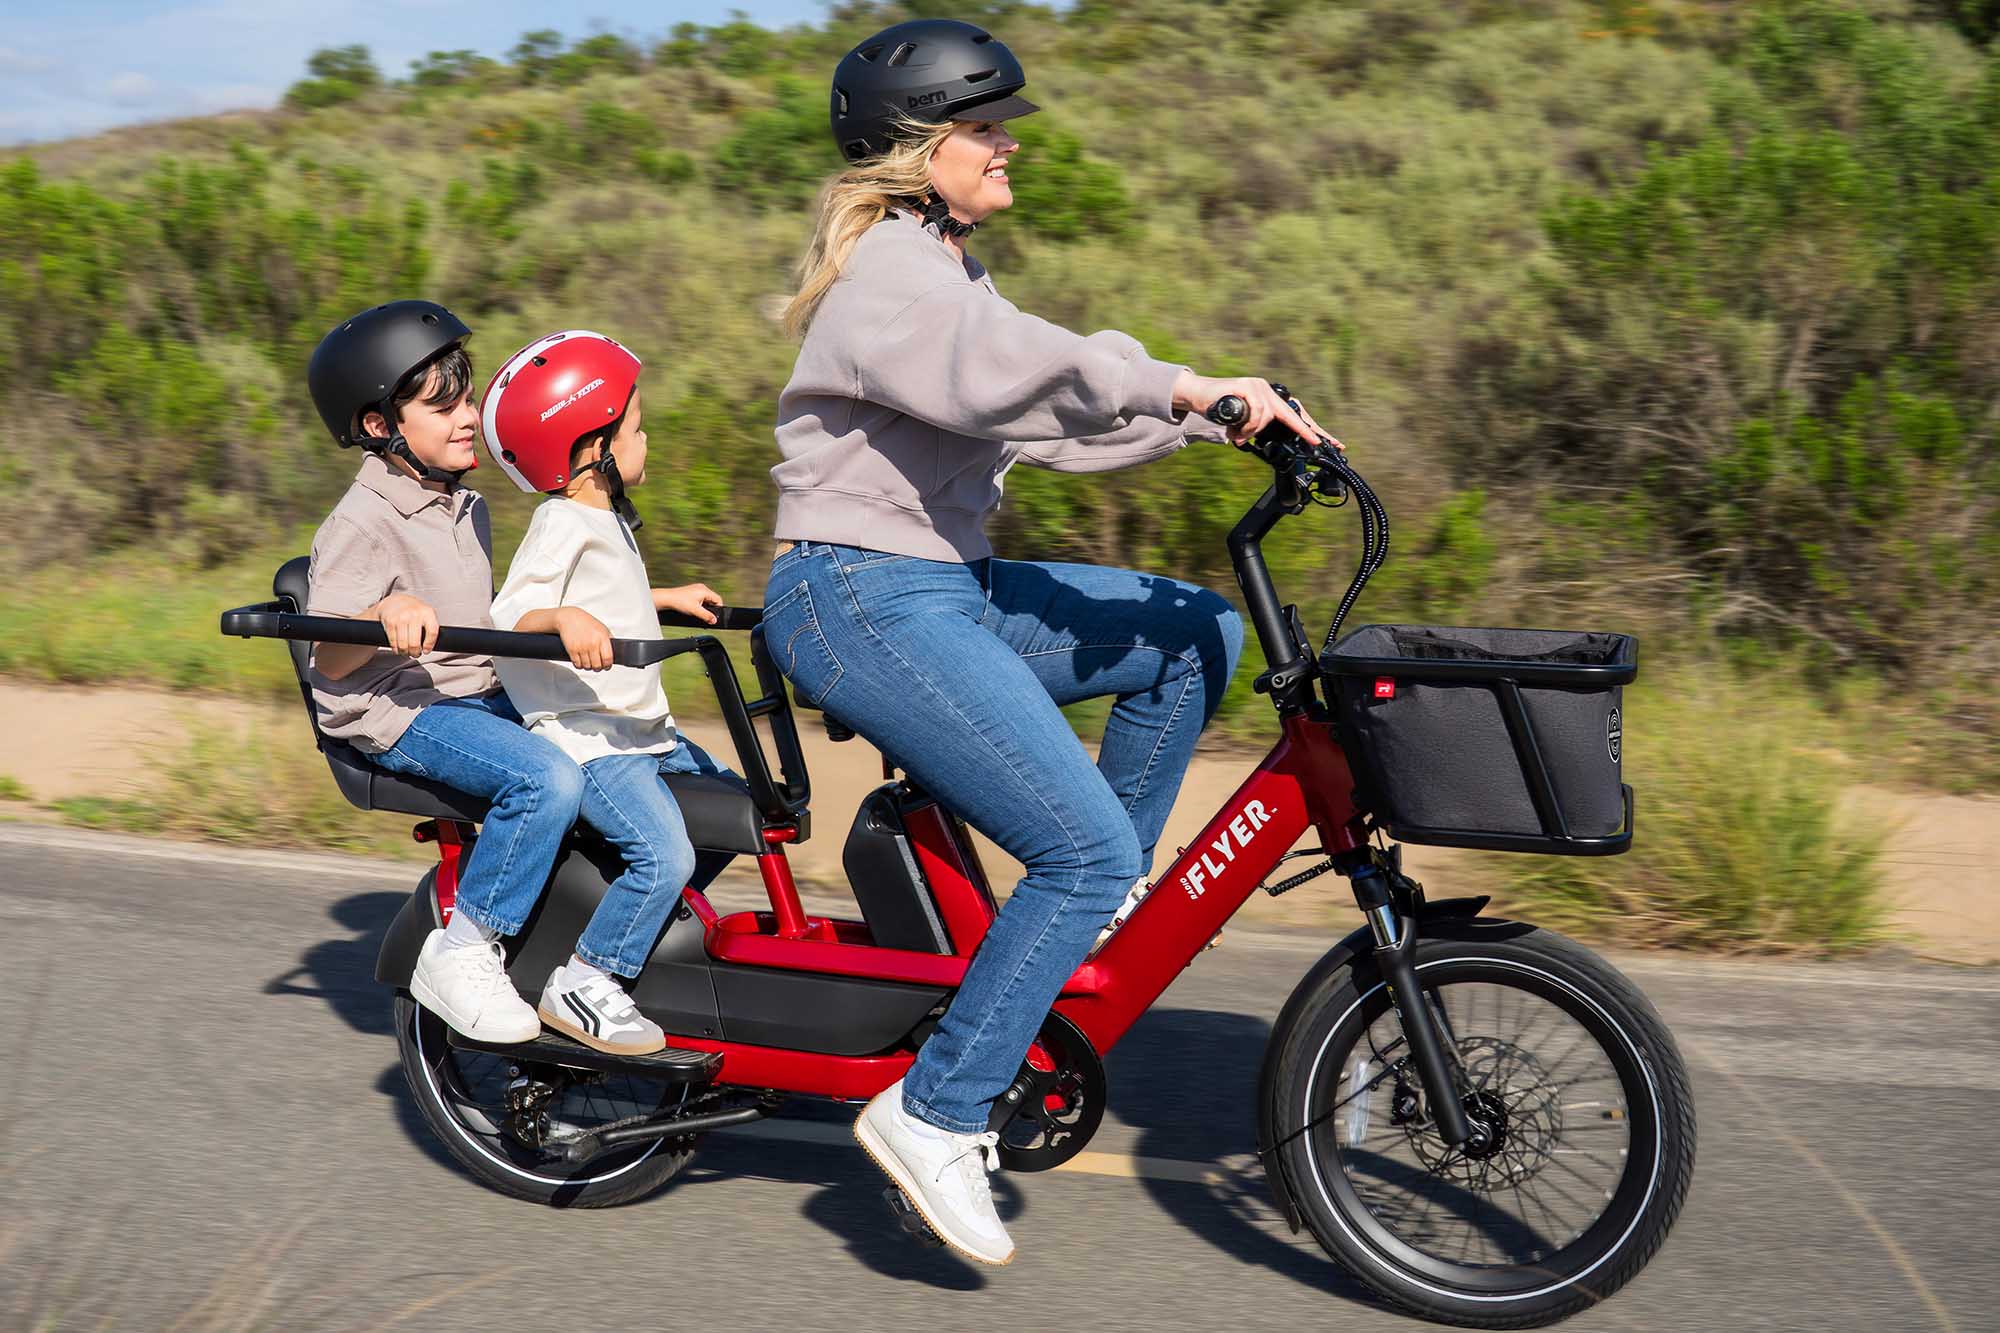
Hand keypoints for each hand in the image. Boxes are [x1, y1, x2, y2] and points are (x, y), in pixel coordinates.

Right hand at [374, 594, 439, 656]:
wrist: (394, 600)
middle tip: (416, 654)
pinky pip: (393, 641)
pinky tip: (398, 649)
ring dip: (405, 652)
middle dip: (415, 652)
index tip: (426, 651)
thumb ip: (431, 626)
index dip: (429, 645)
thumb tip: (433, 645)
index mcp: (427, 612)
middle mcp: (414, 614)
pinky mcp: (390, 622)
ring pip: (403, 644)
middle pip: (415, 642)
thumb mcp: (426, 613)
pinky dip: (396, 649)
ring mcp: (401, 618)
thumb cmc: (413, 610)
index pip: (432, 632)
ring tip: (407, 652)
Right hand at [554, 606, 614, 669]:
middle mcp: (592, 643)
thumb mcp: (602, 628)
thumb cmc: (586, 622)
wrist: (569, 618)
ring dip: (588, 667)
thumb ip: (609, 640)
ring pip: (587, 666)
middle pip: (597, 665)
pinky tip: (581, 660)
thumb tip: (615, 652)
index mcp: (602, 638)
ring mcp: (582, 647)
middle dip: (598, 668)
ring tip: (588, 662)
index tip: (606, 666)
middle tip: (597, 666)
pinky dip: (579, 665)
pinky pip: (577, 664)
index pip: (608, 658)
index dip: (608, 665)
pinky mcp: (572, 650)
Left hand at [653, 583, 721, 624]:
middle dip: (710, 609)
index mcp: (705, 590)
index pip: (718, 600)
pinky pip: (700, 598)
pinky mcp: (691, 591)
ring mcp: (696, 589)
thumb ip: (706, 616)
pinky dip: (699, 605)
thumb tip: (714, 620)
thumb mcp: (695, 611)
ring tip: (697, 612)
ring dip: (704, 607)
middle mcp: (702, 588)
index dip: (718, 609)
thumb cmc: (679, 602)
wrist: (667, 599)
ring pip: (706, 600)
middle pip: (712, 600)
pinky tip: (693, 609)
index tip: (714, 617)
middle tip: (705, 616)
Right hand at [1173, 372, 1343, 451]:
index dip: (1310, 429)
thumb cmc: (1218, 410)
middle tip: (1317, 443)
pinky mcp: (1247, 386)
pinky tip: (1237, 430)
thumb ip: (1254, 429)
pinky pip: (1256, 412)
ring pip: (1268, 416)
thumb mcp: (1242, 423)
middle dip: (1306, 431)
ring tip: (1239, 436)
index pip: (1294, 415)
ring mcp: (1257, 386)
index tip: (1328, 442)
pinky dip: (1247, 426)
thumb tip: (1259, 443)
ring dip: (1252, 432)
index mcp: (1269, 398)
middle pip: (1291, 414)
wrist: (1197, 395)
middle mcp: (1267, 390)